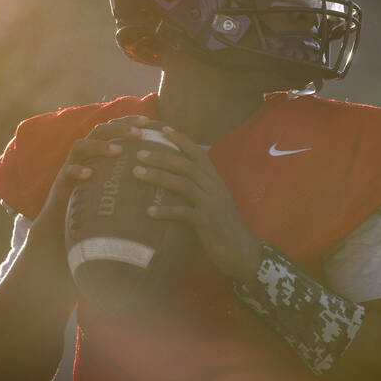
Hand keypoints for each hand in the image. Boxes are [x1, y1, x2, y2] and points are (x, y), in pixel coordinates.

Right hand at [27, 115, 150, 253]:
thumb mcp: (116, 188)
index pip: (113, 128)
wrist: (63, 227)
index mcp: (98, 152)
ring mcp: (71, 167)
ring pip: (80, 146)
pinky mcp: (60, 184)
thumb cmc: (96, 208)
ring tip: (119, 151)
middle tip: (139, 134)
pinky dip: (77, 170)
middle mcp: (84, 155)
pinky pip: (67, 172)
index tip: (150, 122)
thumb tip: (165, 176)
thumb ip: (132, 177)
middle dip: (119, 128)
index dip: (129, 121)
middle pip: (99, 131)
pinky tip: (89, 174)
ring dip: (100, 146)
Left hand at [133, 125, 261, 280]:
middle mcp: (214, 188)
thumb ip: (199, 188)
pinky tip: (148, 212)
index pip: (198, 153)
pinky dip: (166, 211)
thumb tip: (177, 178)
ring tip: (137, 172)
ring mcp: (211, 204)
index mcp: (215, 180)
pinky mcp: (207, 223)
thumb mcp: (214, 202)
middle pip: (186, 165)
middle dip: (162, 156)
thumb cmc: (223, 227)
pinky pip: (184, 213)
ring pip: (183, 184)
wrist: (243, 251)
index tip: (161, 129)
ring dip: (158, 176)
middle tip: (138, 152)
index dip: (181, 139)